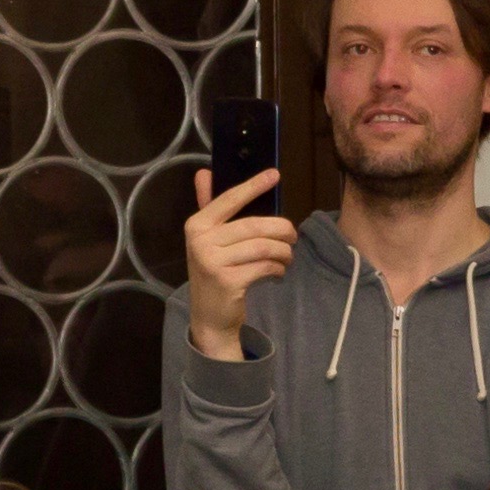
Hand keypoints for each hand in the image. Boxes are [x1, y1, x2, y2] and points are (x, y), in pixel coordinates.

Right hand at [182, 166, 297, 362]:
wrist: (209, 317)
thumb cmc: (215, 271)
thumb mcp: (209, 240)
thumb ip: (209, 205)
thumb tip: (204, 171)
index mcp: (197, 225)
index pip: (229, 200)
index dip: (253, 186)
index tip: (274, 175)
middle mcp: (201, 241)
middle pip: (253, 226)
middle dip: (281, 229)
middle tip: (293, 236)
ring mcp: (212, 263)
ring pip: (263, 247)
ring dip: (283, 251)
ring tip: (287, 256)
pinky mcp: (227, 282)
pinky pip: (264, 266)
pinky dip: (277, 267)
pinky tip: (278, 271)